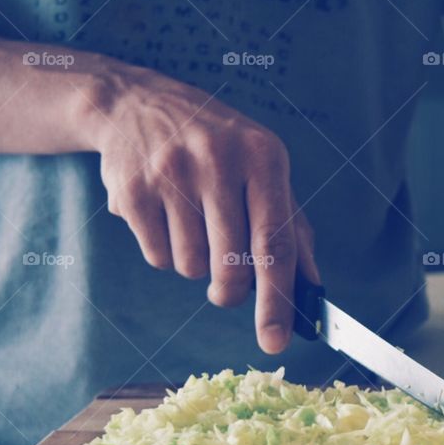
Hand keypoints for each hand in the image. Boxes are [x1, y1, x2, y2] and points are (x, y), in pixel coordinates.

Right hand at [85, 64, 318, 353]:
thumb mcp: (263, 170)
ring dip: (197, 264)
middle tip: (227, 288)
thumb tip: (311, 291)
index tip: (276, 340)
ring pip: (192, 268)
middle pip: (231, 266)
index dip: (278, 299)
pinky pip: (158, 257)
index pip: (274, 242)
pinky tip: (165, 216)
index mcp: (262, 156)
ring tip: (193, 223)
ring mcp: (170, 175)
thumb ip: (291, 229)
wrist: (134, 104)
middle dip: (231, 291)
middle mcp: (217, 161)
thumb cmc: (216, 146)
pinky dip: (166, 251)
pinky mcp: (132, 192)